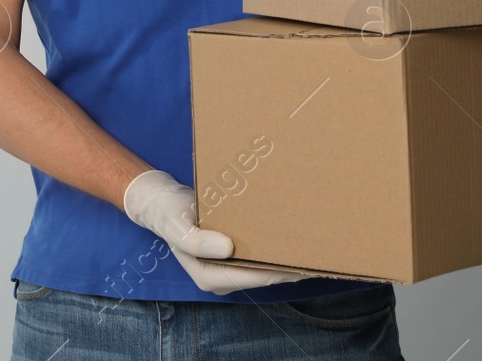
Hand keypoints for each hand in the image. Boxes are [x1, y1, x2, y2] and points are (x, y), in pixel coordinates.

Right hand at [122, 168, 311, 294]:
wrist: (162, 202)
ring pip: (263, 266)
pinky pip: (258, 255)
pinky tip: (292, 235)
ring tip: (312, 242)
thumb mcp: (178, 225)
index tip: (307, 260)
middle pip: (264, 275)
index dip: (282, 271)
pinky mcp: (231, 255)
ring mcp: (227, 267)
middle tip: (319, 249)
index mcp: (210, 277)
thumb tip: (228, 249)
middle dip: (289, 265)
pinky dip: (274, 247)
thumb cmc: (170, 214)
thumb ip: (197, 241)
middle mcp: (222, 277)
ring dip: (285, 256)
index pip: (256, 278)